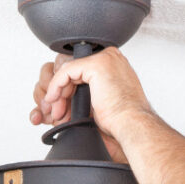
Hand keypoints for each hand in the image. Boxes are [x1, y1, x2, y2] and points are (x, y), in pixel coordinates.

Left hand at [30, 47, 152, 163]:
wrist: (131, 125)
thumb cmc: (122, 120)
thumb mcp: (103, 100)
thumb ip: (90, 91)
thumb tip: (70, 96)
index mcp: (115, 65)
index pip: (83, 71)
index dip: (70, 90)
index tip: (62, 108)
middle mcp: (111, 58)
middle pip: (74, 70)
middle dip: (62, 93)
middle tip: (56, 112)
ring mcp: (105, 59)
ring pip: (68, 71)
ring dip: (58, 93)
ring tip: (56, 112)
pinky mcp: (95, 65)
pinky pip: (66, 72)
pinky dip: (56, 86)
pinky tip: (53, 100)